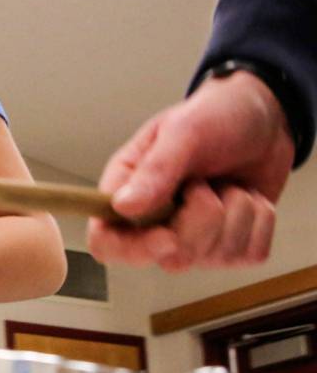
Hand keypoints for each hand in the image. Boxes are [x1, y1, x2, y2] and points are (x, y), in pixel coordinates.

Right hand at [88, 71, 294, 270]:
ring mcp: (195, 240)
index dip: (131, 250)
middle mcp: (154, 223)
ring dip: (237, 211)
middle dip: (202, 220)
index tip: (168, 238)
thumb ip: (154, 170)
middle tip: (206, 182)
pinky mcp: (233, 247)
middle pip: (171, 256)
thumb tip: (122, 206)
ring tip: (228, 182)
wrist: (264, 116)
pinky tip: (249, 196)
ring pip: (215, 256)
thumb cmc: (214, 116)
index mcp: (127, 192)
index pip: (107, 242)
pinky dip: (261, 221)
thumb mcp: (183, 132)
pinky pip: (250, 253)